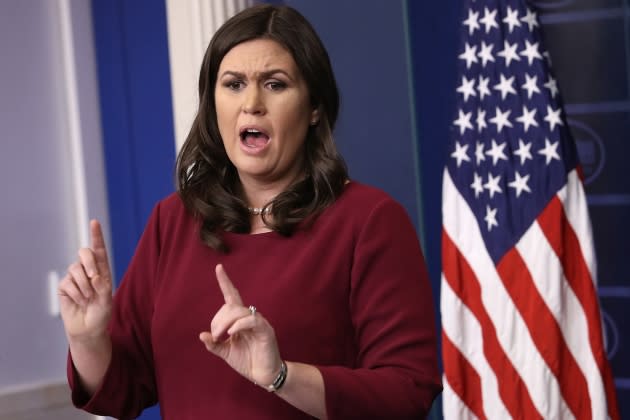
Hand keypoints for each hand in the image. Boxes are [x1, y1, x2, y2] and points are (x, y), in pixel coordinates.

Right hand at [58, 220, 112, 342]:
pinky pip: (67, 283)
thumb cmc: (101, 314)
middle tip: (94, 278)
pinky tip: (79, 301)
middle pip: (84, 253)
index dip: (96, 235)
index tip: (94, 222)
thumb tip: (93, 275)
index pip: (99, 250)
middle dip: (89, 262)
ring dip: (83, 285)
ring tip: (88, 298)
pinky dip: (75, 293)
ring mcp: (75, 278)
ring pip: (75, 269)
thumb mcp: (107, 301)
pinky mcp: (64, 286)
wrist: (89, 329)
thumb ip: (103, 287)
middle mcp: (88, 270)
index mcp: (102, 270)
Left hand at [199, 264, 282, 387]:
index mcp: (240, 320)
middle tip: (216, 336)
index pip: (232, 296)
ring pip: (239, 311)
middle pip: (230, 305)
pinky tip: (232, 333)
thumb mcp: (226, 352)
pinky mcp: (265, 330)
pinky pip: (251, 320)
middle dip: (218, 320)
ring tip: (221, 337)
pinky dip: (239, 325)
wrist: (263, 375)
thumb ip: (214, 344)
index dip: (225, 282)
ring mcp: (258, 322)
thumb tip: (201, 334)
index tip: (218, 267)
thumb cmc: (247, 361)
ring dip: (225, 323)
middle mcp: (249, 317)